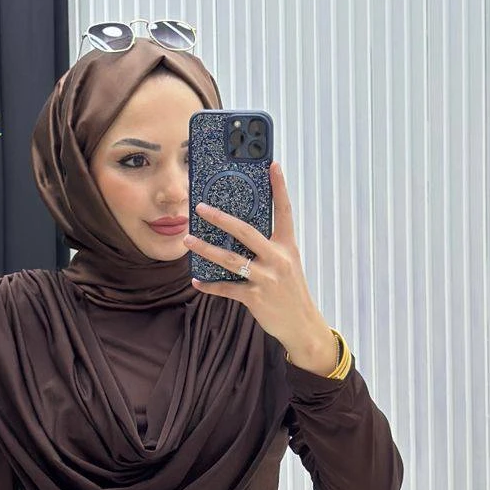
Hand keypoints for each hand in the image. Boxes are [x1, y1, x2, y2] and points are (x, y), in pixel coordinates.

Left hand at [184, 160, 337, 370]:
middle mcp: (277, 259)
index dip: (279, 187)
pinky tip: (197, 282)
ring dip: (206, 249)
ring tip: (188, 240)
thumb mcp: (287, 264)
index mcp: (287, 246)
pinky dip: (210, 286)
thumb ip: (270, 248)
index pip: (284, 211)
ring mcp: (266, 279)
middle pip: (246, 231)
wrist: (302, 325)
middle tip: (200, 207)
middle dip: (221, 218)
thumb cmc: (290, 292)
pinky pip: (227, 289)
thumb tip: (241, 231)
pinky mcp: (255, 298)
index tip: (273, 164)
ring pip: (230, 260)